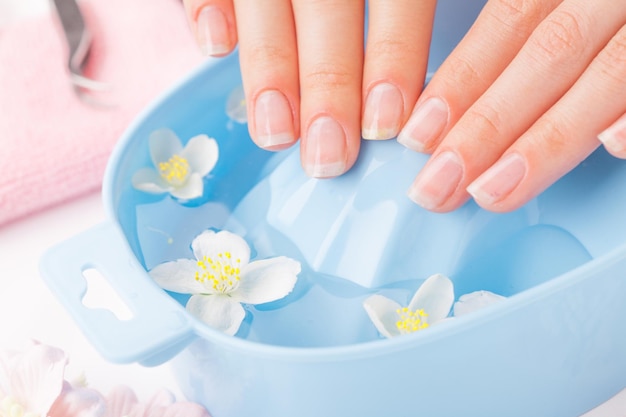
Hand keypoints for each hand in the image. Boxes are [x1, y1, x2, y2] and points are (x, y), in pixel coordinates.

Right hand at [182, 0, 435, 176]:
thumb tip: (404, 89)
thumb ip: (403, 10)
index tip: (388, 123)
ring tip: (275, 133)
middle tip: (329, 154)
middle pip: (328, 2)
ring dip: (270, 65)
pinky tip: (215, 47)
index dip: (394, 56)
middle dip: (328, 83)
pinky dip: (205, 2)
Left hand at [398, 0, 625, 211]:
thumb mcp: (572, 4)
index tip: (420, 134)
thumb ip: (538, 28)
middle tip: (439, 185)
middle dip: (489, 124)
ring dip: (549, 137)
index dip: (463, 77)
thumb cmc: (604, 10)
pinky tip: (613, 146)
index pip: (512, 17)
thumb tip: (467, 99)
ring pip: (609, 71)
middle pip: (550, 49)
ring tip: (495, 189)